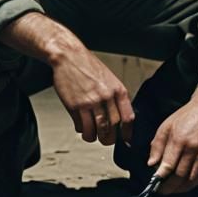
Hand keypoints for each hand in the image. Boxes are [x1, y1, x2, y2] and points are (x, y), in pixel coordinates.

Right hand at [0, 12, 132, 145]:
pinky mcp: (75, 106)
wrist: (69, 57)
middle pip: (112, 128)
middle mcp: (106, 97)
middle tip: (106, 140)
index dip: (128, 133)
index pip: (128, 118)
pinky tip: (81, 125)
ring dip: (94, 137)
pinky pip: (81, 126)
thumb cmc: (89, 67)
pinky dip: (82, 130)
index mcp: (118, 90)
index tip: (126, 140)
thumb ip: (116, 97)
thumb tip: (121, 119)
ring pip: (96, 131)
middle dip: (109, 139)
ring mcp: (90, 102)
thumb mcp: (110, 79)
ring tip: (92, 135)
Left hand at [148, 87, 197, 193]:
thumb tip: (152, 164)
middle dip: (170, 187)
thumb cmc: (187, 115)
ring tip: (174, 189)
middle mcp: (195, 148)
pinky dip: (195, 182)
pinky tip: (187, 183)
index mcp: (180, 139)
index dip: (161, 179)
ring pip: (193, 179)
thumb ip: (157, 145)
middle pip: (181, 176)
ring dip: (182, 188)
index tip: (155, 185)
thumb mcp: (166, 126)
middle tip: (163, 191)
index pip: (168, 166)